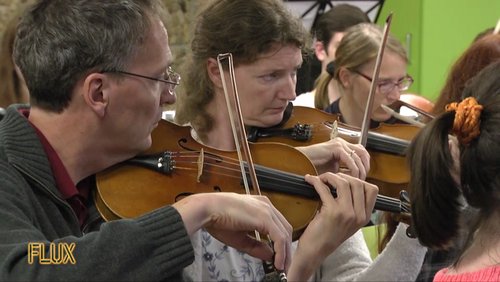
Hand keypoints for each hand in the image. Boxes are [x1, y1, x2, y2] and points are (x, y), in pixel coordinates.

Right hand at [173, 192, 291, 270]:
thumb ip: (256, 246)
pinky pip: (279, 237)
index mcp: (260, 206)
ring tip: (282, 267)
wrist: (207, 210)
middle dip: (286, 249)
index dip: (281, 244)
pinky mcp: (264, 217)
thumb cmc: (218, 220)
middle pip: (285, 229)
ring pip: (285, 233)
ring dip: (285, 252)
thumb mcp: (240, 238)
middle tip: (284, 266)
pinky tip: (278, 263)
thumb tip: (270, 255)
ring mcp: (266, 210)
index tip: (280, 258)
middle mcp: (266, 205)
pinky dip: (281, 251)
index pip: (278, 226)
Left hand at [287, 172, 377, 279]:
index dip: (357, 180)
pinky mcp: (331, 212)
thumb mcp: (348, 222)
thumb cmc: (328, 235)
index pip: (372, 189)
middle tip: (329, 178)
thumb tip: (348, 182)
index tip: (344, 180)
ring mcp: (346, 213)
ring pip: (343, 182)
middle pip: (357, 182)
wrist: (315, 252)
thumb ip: (353, 206)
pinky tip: (310, 181)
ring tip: (320, 179)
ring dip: (329, 176)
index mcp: (365, 217)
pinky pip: (324, 188)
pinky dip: (316, 181)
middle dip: (342, 175)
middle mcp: (359, 215)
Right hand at [297, 138, 369, 178]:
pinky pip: (350, 159)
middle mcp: (342, 143)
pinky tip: (350, 178)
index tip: (363, 178)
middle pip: (363, 153)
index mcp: (342, 147)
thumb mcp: (333, 171)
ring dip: (360, 170)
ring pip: (359, 157)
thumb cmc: (313, 167)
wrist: (300, 162)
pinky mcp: (336, 147)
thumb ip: (345, 172)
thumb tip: (357, 179)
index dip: (364, 166)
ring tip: (357, 181)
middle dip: (365, 167)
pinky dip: (352, 170)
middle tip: (363, 180)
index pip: (361, 154)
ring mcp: (339, 144)